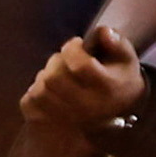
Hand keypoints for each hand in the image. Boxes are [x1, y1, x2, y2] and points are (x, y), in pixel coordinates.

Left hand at [21, 24, 150, 139]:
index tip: (75, 44)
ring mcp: (65, 119)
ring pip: (40, 88)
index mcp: (107, 89)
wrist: (107, 125)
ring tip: (57, 78)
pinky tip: (49, 94)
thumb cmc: (115, 85)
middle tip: (65, 62)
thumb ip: (118, 42)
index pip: (80, 65)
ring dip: (45, 77)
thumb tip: (102, 31)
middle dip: (56, 62)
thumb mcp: (126, 62)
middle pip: (55, 76)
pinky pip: (29, 101)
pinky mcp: (46, 124)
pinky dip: (34, 92)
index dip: (72, 49)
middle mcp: (86, 107)